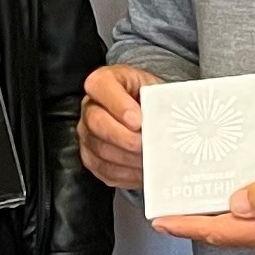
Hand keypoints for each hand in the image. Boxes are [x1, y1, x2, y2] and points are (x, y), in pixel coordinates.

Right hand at [79, 63, 159, 189]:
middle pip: (96, 122)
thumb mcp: (157, 90)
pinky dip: (127, 173)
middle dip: (125, 137)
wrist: (150, 116)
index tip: (138, 120)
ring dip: (130, 158)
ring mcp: (87, 134)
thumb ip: (157, 99)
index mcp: (105, 81)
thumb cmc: (152, 100)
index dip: (118, 104)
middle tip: (147, 144)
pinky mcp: (91, 158)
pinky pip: (105, 169)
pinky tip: (144, 169)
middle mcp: (90, 106)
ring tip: (151, 158)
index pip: (100, 86)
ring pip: (101, 150)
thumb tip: (166, 119)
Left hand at [154, 143, 254, 254]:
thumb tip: (237, 205)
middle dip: (197, 226)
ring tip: (196, 206)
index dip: (189, 227)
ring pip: (242, 238)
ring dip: (219, 224)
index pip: (222, 231)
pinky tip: (232, 210)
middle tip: (169, 213)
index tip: (162, 222)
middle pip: (227, 238)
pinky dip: (240, 226)